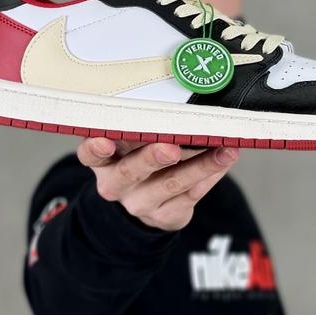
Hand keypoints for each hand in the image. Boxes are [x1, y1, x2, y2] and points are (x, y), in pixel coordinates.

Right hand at [77, 138, 239, 230]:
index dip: (95, 148)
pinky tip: (225, 160)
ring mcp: (140, 204)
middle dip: (152, 158)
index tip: (105, 141)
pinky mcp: (165, 216)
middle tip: (171, 148)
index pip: (90, 155)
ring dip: (200, 166)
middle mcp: (117, 185)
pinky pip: (192, 194)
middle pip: (131, 171)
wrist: (147, 206)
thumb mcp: (129, 144)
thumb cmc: (139, 159)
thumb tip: (177, 98)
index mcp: (104, 161)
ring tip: (223, 152)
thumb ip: (141, 126)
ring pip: (170, 184)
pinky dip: (210, 175)